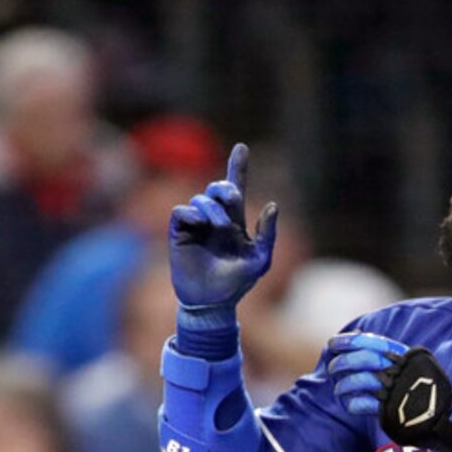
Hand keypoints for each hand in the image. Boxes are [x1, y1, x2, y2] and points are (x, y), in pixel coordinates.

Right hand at [168, 143, 277, 315]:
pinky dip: (191, 214)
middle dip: (225, 187)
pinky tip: (200, 223)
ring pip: (201, 199)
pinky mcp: (179, 233)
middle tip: (233, 200)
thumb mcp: (259, 261)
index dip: (238, 167)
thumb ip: (268, 235)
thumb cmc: (236, 284)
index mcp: (234, 223)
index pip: (236, 189)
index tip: (242, 148)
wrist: (212, 303)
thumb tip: (272, 206)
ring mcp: (196, 225)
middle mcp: (215, 219)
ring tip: (218, 226)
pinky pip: (181, 212)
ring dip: (212, 208)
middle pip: (218, 188)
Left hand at [325, 334, 451, 451]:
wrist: (449, 423)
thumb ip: (397, 360)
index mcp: (406, 357)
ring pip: (360, 380)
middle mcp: (400, 371)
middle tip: (332, 367)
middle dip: (342, 362)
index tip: (333, 342)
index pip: (373, 341)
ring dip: (344, 384)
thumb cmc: (431, 395)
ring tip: (338, 389)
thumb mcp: (420, 369)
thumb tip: (366, 349)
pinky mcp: (391, 411)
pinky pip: (364, 403)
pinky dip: (353, 403)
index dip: (350, 341)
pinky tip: (349, 404)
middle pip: (363, 359)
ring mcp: (395, 391)